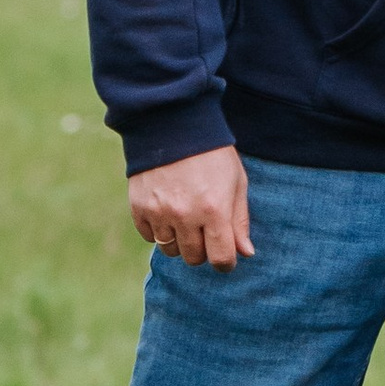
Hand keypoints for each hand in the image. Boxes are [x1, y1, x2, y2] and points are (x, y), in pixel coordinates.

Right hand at [127, 147, 253, 270]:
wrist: (173, 124)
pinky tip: (166, 211)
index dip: (226, 262)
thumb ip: (240, 220)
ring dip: (180, 241)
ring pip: (170, 250)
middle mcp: (185, 215)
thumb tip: (246, 253)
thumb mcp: (236, 182)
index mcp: (214, 209)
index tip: (226, 256)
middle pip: (194, 257)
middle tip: (205, 229)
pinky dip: (158, 230)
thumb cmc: (212, 154)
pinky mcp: (139, 207)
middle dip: (203, 249)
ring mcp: (159, 212)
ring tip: (185, 218)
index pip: (220, 257)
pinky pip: (149, 236)